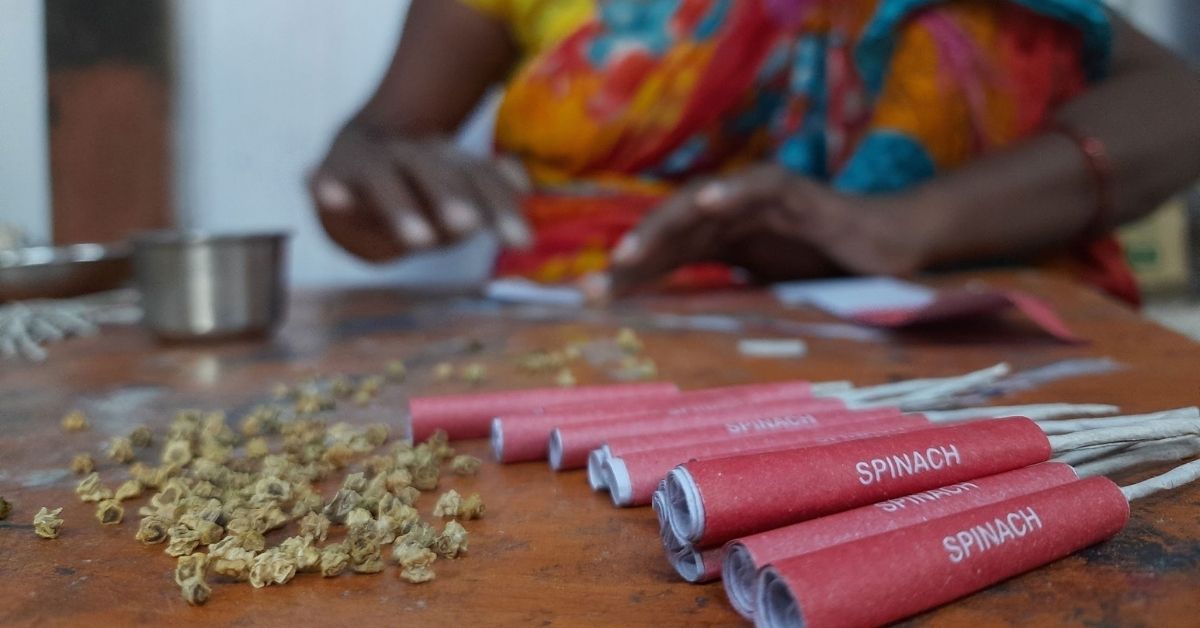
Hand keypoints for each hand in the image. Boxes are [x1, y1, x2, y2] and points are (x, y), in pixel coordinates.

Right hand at [308, 120, 532, 262]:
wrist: (356, 152)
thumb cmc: (418, 189)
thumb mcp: (454, 196)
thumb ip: (489, 198)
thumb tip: (523, 187)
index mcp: (448, 161)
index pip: (478, 178)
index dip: (500, 206)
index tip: (520, 242)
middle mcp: (412, 154)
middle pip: (434, 173)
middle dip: (451, 199)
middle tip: (467, 227)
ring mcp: (370, 160)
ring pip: (386, 179)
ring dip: (401, 208)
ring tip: (420, 241)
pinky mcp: (332, 170)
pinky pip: (329, 178)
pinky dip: (329, 187)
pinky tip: (330, 199)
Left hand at [601, 165, 932, 295]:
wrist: (887, 250)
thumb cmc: (825, 275)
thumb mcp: (764, 301)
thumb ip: (724, 308)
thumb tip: (680, 348)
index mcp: (716, 242)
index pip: (662, 258)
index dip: (627, 278)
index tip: (589, 303)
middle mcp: (727, 217)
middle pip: (668, 234)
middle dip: (630, 259)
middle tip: (593, 288)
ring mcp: (756, 201)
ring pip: (699, 206)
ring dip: (663, 227)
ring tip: (629, 253)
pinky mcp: (794, 191)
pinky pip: (759, 186)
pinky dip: (734, 191)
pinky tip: (708, 203)